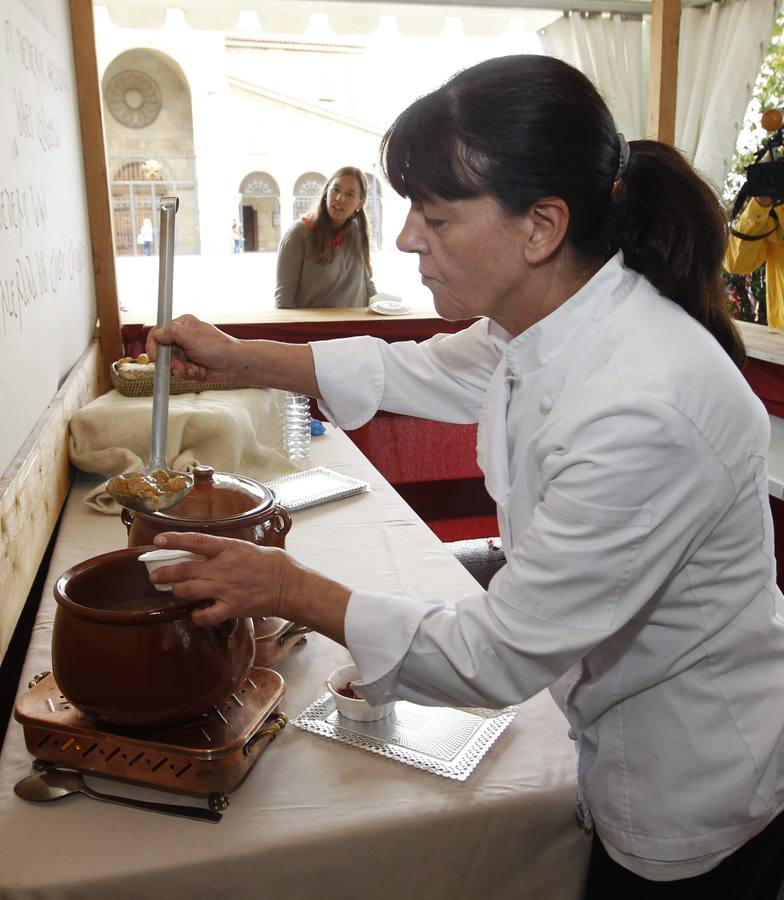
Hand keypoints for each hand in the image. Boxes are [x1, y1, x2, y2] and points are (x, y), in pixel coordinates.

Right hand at [145, 315, 244, 381]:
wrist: (233, 365)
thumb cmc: (218, 347)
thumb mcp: (193, 337)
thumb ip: (172, 333)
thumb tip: (157, 334)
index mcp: (182, 325)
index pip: (158, 333)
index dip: (153, 346)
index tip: (155, 357)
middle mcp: (182, 338)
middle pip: (162, 352)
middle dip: (172, 362)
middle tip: (180, 367)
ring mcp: (185, 352)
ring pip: (171, 365)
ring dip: (182, 369)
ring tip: (195, 369)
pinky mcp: (189, 365)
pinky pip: (180, 372)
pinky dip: (189, 374)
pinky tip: (199, 371)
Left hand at [149, 531, 350, 642]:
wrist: (290, 585)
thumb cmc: (272, 564)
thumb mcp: (247, 548)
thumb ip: (226, 550)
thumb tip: (206, 552)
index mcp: (229, 548)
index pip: (195, 541)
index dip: (174, 540)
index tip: (158, 541)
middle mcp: (224, 567)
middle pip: (184, 569)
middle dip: (164, 572)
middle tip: (155, 575)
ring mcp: (226, 589)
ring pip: (188, 591)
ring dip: (176, 591)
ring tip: (172, 591)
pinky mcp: (231, 607)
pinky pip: (205, 615)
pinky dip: (197, 615)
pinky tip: (196, 613)